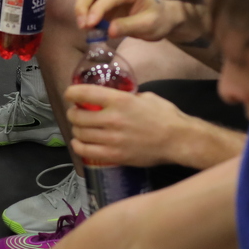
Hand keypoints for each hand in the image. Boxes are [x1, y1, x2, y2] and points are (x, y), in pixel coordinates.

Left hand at [64, 87, 189, 166]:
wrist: (178, 140)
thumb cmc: (165, 116)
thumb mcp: (145, 96)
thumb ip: (125, 96)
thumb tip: (112, 97)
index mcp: (119, 100)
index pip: (83, 93)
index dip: (71, 93)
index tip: (69, 94)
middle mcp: (112, 119)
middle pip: (77, 115)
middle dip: (73, 113)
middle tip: (76, 112)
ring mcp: (112, 139)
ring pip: (79, 133)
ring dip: (76, 129)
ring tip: (80, 127)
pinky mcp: (114, 155)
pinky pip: (85, 151)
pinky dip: (79, 146)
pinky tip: (80, 142)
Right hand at [74, 0, 176, 40]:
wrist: (163, 17)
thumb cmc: (159, 20)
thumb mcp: (148, 26)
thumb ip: (129, 27)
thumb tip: (109, 31)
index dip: (97, 9)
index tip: (89, 25)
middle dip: (82, 6)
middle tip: (83, 26)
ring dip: (81, 9)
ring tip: (84, 27)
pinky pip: (90, 1)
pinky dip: (85, 13)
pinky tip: (89, 26)